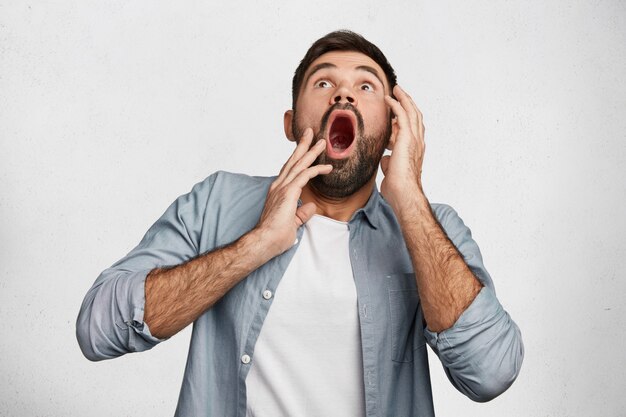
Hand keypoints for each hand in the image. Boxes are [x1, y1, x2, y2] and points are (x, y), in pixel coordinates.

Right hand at [254, 128, 331, 256]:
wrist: (264, 242)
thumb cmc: (274, 236)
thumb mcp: (293, 223)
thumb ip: (302, 213)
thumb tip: (311, 207)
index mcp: (278, 191)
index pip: (289, 170)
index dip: (298, 159)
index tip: (306, 150)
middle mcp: (278, 186)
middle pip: (293, 161)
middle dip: (303, 146)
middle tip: (311, 133)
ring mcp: (282, 188)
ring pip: (299, 164)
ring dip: (311, 152)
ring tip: (321, 142)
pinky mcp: (288, 193)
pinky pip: (305, 176)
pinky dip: (316, 169)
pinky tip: (327, 167)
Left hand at [381, 85, 425, 212]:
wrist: (403, 193)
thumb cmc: (398, 188)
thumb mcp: (391, 172)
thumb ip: (389, 162)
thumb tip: (385, 158)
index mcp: (414, 150)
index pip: (412, 129)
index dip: (406, 118)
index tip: (397, 112)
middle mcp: (417, 143)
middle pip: (416, 116)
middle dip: (408, 103)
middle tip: (399, 92)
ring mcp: (414, 140)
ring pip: (412, 112)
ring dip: (404, 99)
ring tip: (396, 89)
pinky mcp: (407, 138)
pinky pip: (403, 116)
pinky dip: (396, 105)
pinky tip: (389, 98)